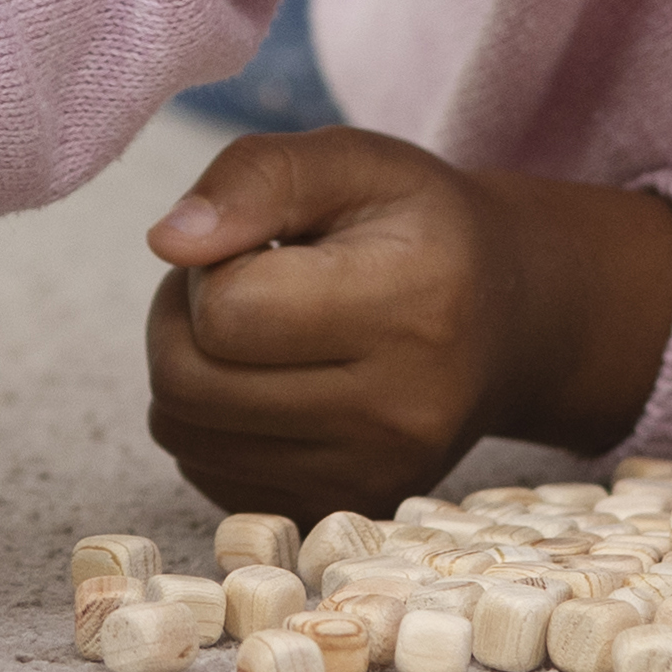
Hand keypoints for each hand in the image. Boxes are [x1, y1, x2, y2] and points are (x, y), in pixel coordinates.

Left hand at [142, 127, 671, 524]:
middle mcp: (399, 410)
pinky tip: (266, 382)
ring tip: (252, 328)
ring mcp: (373, 475)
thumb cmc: (419, 228)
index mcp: (411, 303)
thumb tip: (167, 240)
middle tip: (234, 282)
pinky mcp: (343, 509)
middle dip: (181, 321)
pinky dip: (212, 425)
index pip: (226, 311)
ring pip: (186, 435)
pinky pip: (208, 475)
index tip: (257, 248)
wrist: (504, 321)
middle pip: (191, 383)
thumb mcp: (355, 161)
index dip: (211, 267)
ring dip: (188, 371)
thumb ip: (258, 176)